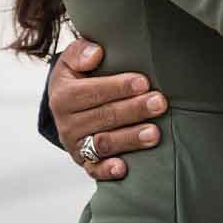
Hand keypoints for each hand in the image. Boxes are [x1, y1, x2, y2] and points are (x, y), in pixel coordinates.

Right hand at [48, 39, 167, 181]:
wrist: (67, 105)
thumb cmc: (79, 76)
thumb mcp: (72, 60)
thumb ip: (81, 52)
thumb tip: (96, 53)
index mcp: (63, 96)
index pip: (92, 92)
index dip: (119, 87)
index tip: (143, 82)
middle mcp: (67, 123)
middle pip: (104, 117)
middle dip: (134, 110)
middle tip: (160, 103)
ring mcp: (76, 144)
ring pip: (104, 143)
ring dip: (130, 139)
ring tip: (154, 133)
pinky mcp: (84, 161)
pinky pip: (94, 169)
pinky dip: (107, 170)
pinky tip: (124, 168)